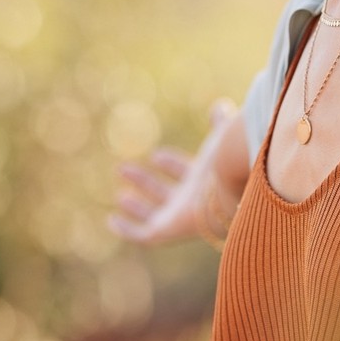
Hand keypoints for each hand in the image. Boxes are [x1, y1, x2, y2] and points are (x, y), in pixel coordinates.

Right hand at [108, 99, 238, 245]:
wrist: (227, 190)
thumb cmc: (226, 164)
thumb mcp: (220, 138)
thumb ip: (220, 124)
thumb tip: (221, 105)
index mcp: (204, 180)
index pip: (185, 172)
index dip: (171, 164)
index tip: (156, 154)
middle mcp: (190, 200)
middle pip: (165, 193)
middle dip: (146, 182)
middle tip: (123, 169)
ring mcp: (177, 218)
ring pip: (153, 214)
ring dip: (136, 206)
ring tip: (120, 196)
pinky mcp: (165, 232)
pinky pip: (141, 235)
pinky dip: (126, 229)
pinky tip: (112, 220)